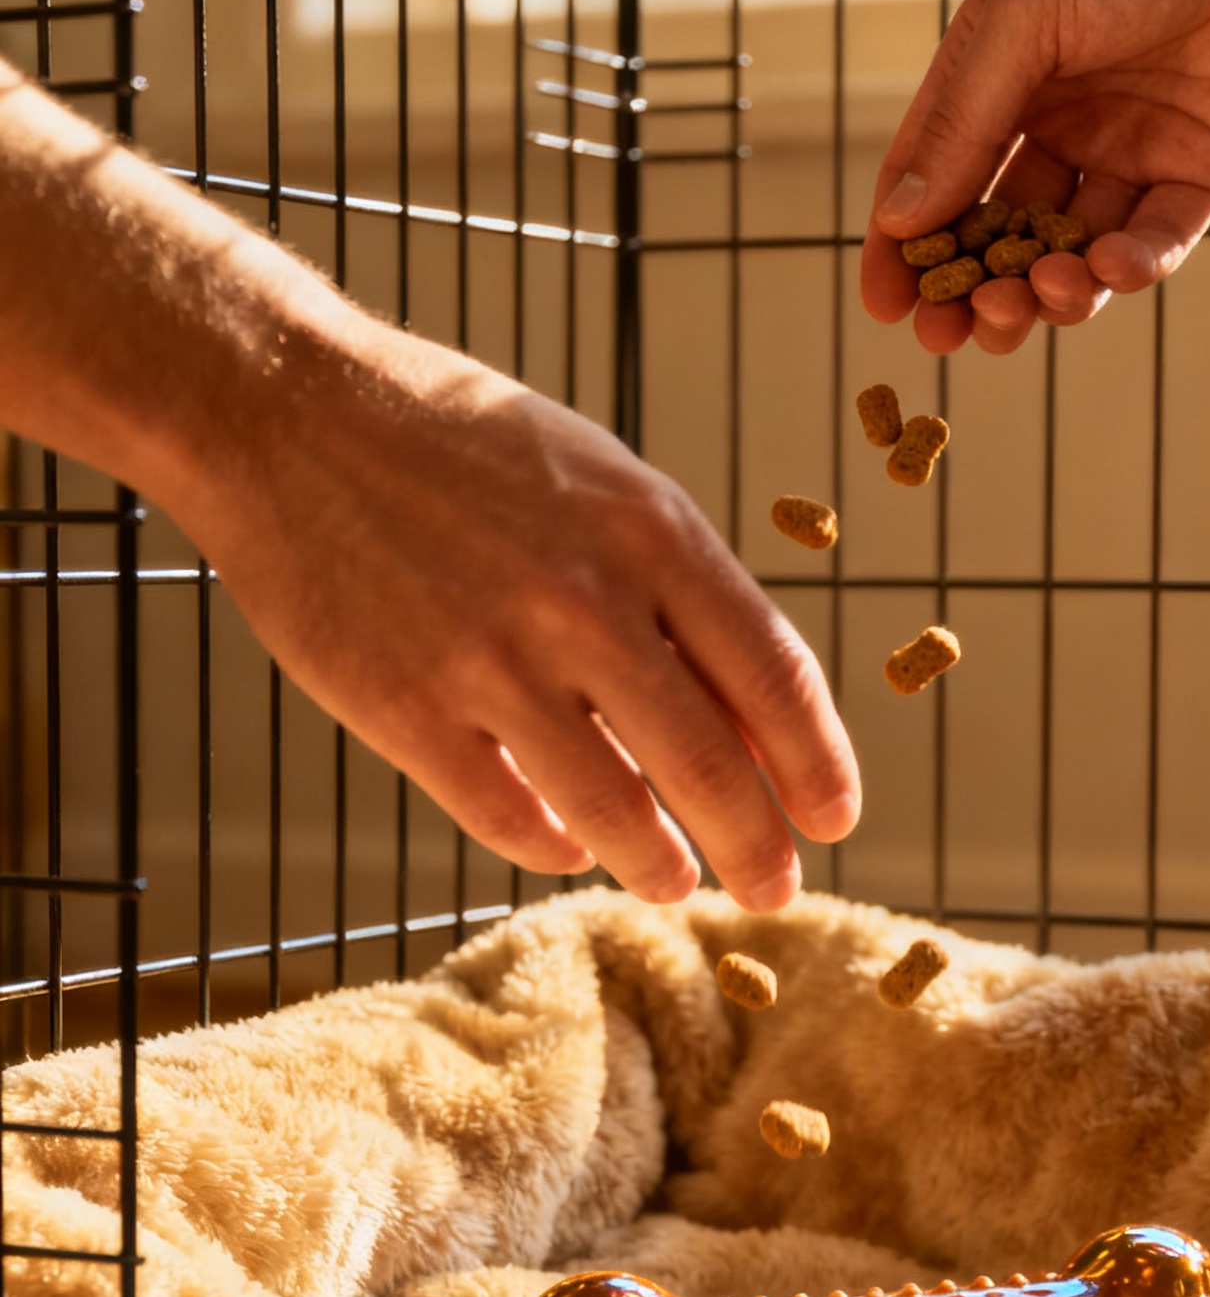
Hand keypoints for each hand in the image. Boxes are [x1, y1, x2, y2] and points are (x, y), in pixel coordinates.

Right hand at [193, 321, 859, 908]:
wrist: (288, 411)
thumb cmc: (457, 443)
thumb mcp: (598, 480)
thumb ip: (674, 589)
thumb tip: (745, 714)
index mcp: (650, 534)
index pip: (772, 676)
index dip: (815, 764)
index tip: (835, 817)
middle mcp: (585, 603)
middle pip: (708, 764)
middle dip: (757, 843)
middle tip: (775, 885)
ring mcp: (494, 663)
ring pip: (614, 810)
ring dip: (658, 862)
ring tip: (675, 881)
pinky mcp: (409, 711)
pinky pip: (507, 816)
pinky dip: (548, 844)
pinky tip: (564, 849)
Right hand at [863, 0, 1209, 360]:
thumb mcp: (1025, 19)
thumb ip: (962, 122)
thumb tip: (900, 222)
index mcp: (1003, 76)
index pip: (935, 178)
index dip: (905, 248)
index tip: (887, 308)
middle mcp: (1062, 119)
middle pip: (1002, 233)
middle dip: (974, 289)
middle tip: (952, 332)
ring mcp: (1131, 151)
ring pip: (1073, 253)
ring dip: (1047, 290)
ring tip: (1039, 295)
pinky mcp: (1201, 174)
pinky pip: (1154, 243)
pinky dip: (1128, 269)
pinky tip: (1107, 270)